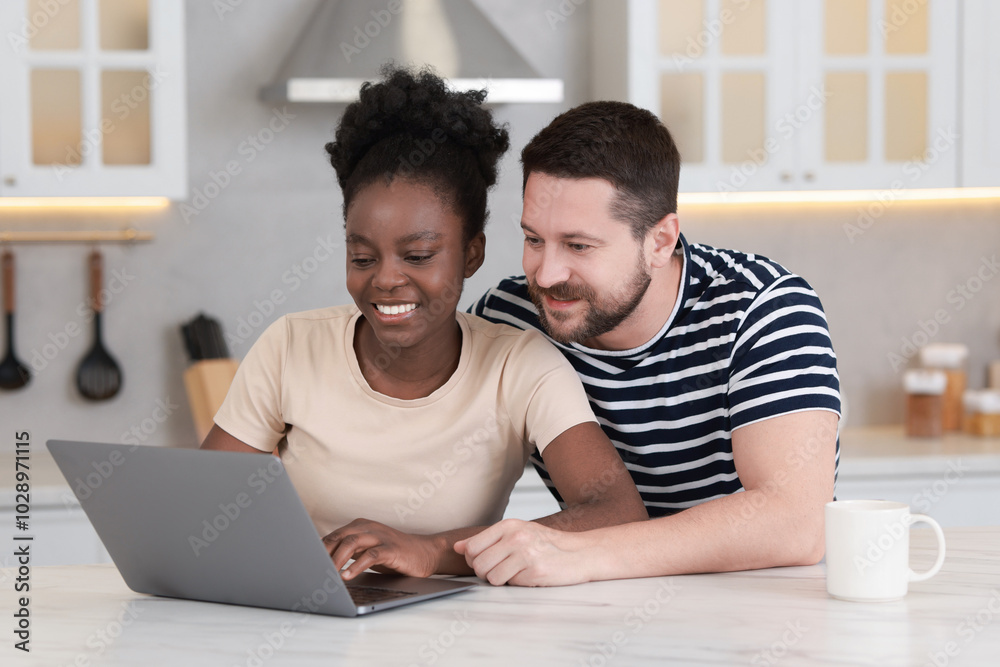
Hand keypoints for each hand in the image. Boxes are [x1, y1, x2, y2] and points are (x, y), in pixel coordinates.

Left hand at [322, 518, 443, 580]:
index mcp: (358, 526)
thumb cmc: (392, 554)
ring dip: (337, 560)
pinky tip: (348, 576)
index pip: (332, 537)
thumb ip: (347, 551)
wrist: (423, 553)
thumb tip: (319, 560)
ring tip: (327, 575)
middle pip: (338, 537)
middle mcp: (367, 527)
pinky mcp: (391, 548)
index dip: (316, 551)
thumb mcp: (366, 550)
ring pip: (352, 543)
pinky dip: (357, 565)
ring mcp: (380, 536)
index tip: (303, 564)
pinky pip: (371, 555)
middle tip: (310, 570)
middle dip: (322, 554)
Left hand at [454, 519, 590, 586]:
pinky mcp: (534, 572)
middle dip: (485, 573)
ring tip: (515, 572)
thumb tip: (458, 547)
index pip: (472, 547)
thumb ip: (486, 540)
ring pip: (490, 577)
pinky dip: (515, 584)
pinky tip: (528, 576)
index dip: (473, 559)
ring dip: (500, 580)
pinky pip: (509, 584)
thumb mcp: (516, 533)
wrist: (580, 553)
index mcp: (509, 525)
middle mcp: (515, 537)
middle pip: (478, 564)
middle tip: (501, 570)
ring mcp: (525, 554)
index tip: (486, 561)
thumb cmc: (547, 544)